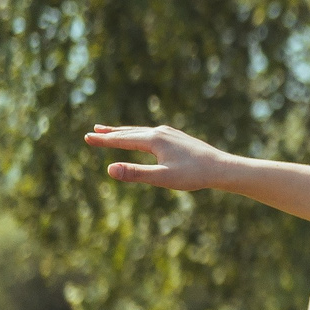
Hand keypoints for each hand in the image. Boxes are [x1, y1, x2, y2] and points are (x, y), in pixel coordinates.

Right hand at [86, 124, 229, 190]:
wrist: (222, 168)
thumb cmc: (193, 175)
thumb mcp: (162, 178)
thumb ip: (136, 173)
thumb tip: (109, 169)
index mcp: (154, 140)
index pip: (123, 140)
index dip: (104, 140)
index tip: (87, 138)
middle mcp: (161, 132)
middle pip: (130, 132)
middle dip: (110, 133)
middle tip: (92, 132)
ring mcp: (170, 133)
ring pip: (141, 131)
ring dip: (124, 131)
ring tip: (110, 131)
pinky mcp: (178, 138)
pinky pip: (152, 134)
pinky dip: (139, 134)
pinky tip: (141, 137)